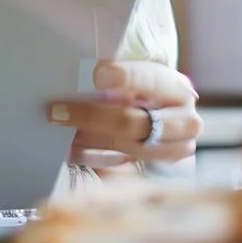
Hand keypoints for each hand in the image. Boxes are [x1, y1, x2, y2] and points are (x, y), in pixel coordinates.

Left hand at [48, 59, 201, 166]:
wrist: (164, 116)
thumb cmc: (145, 89)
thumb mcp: (141, 73)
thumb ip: (121, 74)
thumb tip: (87, 72)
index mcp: (178, 89)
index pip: (151, 80)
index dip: (126, 77)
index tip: (96, 74)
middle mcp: (185, 122)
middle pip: (134, 122)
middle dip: (91, 116)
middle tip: (56, 110)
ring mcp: (174, 150)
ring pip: (125, 148)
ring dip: (87, 138)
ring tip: (60, 128)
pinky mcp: (156, 170)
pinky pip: (119, 167)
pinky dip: (90, 156)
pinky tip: (68, 148)